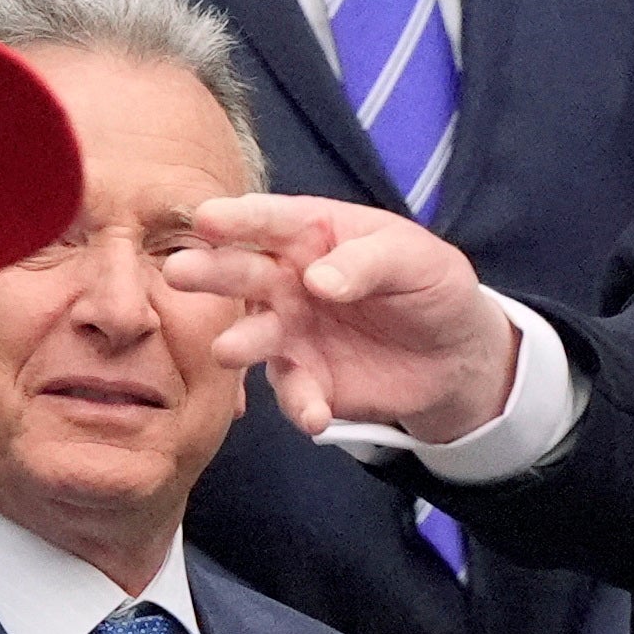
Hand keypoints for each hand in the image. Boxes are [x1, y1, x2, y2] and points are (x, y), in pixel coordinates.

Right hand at [166, 195, 520, 439]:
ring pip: (254, 335)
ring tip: (226, 350)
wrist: (455, 355)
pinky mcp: (306, 378)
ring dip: (239, 341)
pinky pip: (294, 392)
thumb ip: (369, 261)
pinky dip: (300, 404)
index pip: (270, 220)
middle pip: (244, 272)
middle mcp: (288, 279)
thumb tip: (317, 279)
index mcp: (312, 234)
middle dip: (210, 271)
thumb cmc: (430, 286)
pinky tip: (315, 416)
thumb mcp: (417, 260)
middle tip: (178, 272)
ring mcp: (291, 331)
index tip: (207, 218)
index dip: (239, 218)